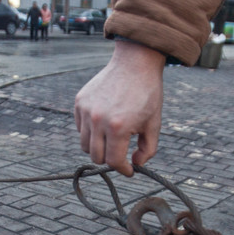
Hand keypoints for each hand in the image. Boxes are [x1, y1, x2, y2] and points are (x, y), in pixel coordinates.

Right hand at [74, 40, 165, 175]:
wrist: (135, 63)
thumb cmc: (148, 94)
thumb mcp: (154, 124)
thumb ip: (147, 150)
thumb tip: (135, 165)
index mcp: (118, 128)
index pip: (113, 161)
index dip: (123, 170)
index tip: (129, 171)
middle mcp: (98, 120)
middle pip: (96, 157)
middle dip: (110, 160)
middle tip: (120, 155)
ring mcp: (86, 111)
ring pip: (85, 145)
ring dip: (98, 147)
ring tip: (111, 140)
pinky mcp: (79, 102)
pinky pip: (80, 127)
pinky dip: (90, 131)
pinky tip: (104, 123)